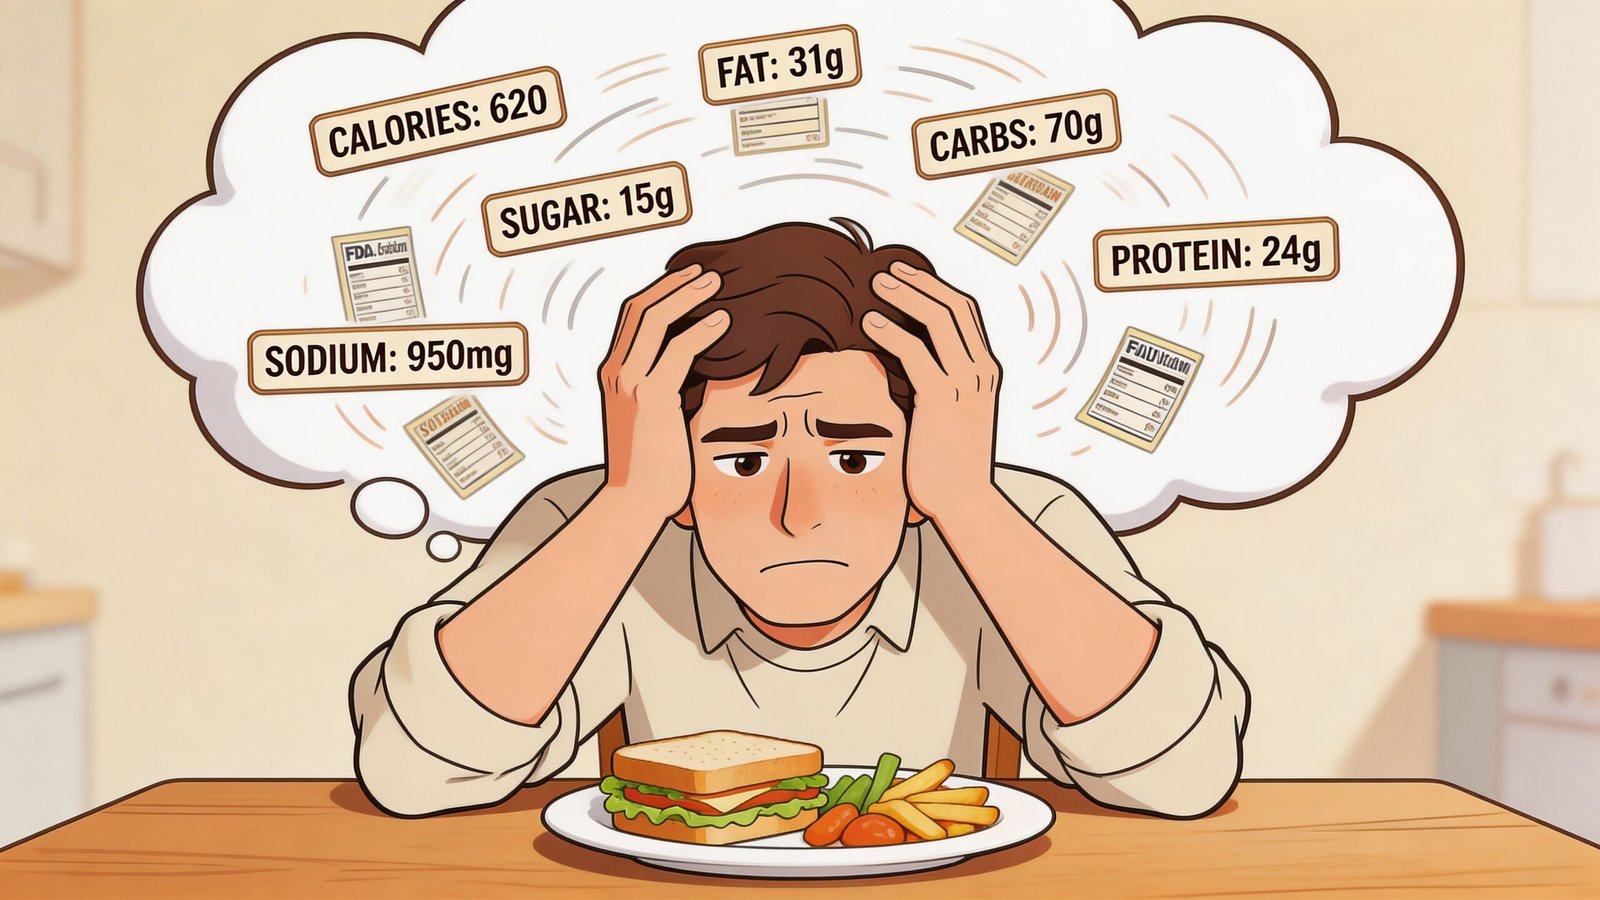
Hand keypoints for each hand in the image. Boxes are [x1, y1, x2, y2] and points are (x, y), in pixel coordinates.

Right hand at [597, 265, 727, 520]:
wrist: (631, 503)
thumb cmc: (648, 469)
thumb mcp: (650, 420)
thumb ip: (663, 392)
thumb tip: (694, 376)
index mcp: (612, 374)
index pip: (631, 318)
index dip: (658, 293)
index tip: (686, 282)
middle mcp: (614, 372)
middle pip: (640, 308)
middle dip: (673, 284)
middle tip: (705, 272)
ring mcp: (629, 383)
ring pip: (655, 319)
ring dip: (687, 295)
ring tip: (716, 283)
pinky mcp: (650, 399)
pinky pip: (677, 350)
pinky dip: (701, 330)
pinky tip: (723, 320)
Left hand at [865, 260, 1000, 522]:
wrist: (964, 499)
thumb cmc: (951, 462)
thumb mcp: (951, 412)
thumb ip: (936, 382)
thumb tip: (905, 358)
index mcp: (986, 371)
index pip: (966, 312)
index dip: (936, 288)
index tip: (908, 276)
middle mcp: (981, 371)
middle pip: (954, 306)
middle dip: (919, 282)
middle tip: (887, 271)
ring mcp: (965, 384)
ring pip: (938, 320)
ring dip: (905, 296)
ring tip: (874, 286)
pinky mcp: (941, 400)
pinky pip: (915, 352)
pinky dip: (891, 331)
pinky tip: (870, 322)